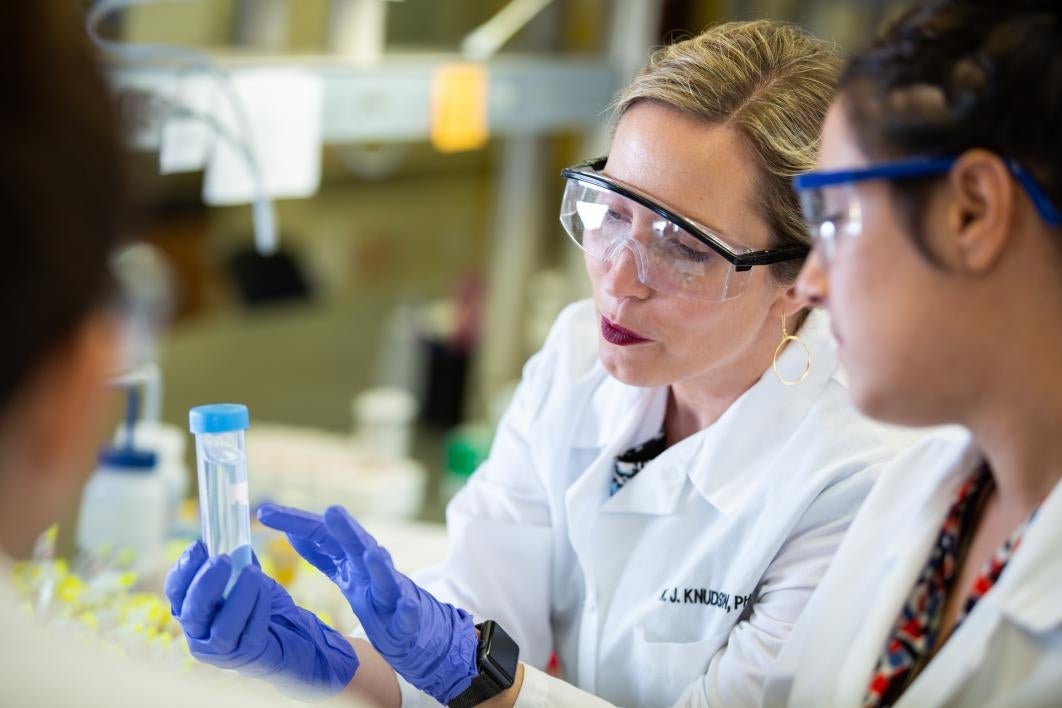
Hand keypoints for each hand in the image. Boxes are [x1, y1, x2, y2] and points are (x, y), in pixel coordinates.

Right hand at [164, 540, 358, 697]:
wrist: (292, 635)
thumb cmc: (263, 606)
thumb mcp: (247, 578)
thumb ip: (237, 561)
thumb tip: (233, 534)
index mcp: (194, 611)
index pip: (176, 592)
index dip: (183, 569)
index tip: (198, 545)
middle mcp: (200, 634)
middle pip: (191, 611)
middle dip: (205, 583)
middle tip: (222, 559)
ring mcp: (222, 650)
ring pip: (221, 627)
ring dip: (237, 596)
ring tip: (253, 572)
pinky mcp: (248, 656)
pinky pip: (250, 633)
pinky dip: (258, 607)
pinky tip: (266, 588)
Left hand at [258, 504, 478, 704]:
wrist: (416, 627)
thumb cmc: (378, 596)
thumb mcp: (346, 573)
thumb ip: (323, 553)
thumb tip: (295, 531)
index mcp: (351, 560)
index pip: (322, 535)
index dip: (296, 523)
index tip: (265, 513)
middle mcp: (373, 569)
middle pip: (357, 546)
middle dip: (346, 530)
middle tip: (332, 511)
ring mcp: (393, 592)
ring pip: (387, 577)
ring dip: (380, 565)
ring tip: (372, 553)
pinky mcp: (408, 617)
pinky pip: (409, 612)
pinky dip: (408, 608)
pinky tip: (407, 604)